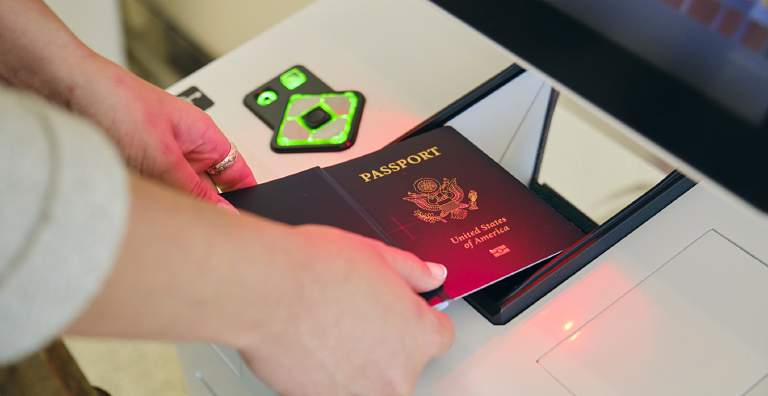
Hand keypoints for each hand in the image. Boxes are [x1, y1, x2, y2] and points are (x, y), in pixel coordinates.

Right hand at [68, 178, 453, 395]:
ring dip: (352, 363)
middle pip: (403, 366)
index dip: (415, 321)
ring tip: (322, 330)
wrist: (253, 281)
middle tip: (348, 321)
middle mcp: (394, 371)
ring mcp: (358, 392)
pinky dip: (322, 374)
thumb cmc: (306, 262)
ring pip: (369, 384)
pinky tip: (304, 346)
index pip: (438, 335)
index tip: (400, 317)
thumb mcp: (369, 252)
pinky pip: (333, 391)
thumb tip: (433, 274)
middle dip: (380, 345)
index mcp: (414, 333)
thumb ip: (408, 267)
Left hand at [69, 61, 255, 208]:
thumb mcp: (162, 155)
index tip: (243, 226)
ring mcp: (158, 159)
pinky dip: (148, 204)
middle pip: (208, 191)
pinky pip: (152, 195)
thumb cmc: (114, 99)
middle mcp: (183, 148)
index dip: (247, 198)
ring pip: (177, 196)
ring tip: (160, 213)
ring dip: (170, 207)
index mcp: (203, 136)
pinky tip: (140, 209)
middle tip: (197, 229)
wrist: (59, 87)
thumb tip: (226, 214)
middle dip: (203, 210)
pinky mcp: (133, 168)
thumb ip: (194, 189)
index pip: (238, 173)